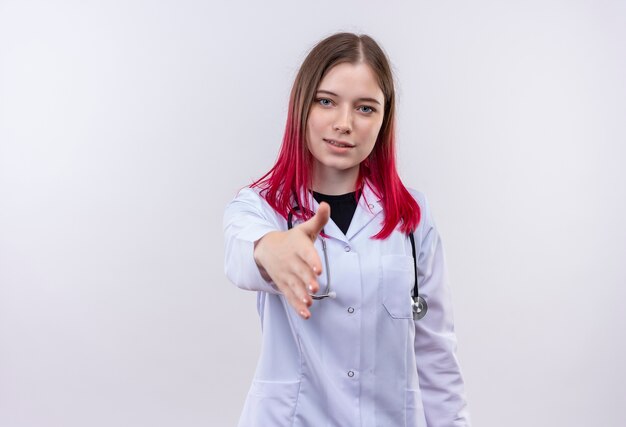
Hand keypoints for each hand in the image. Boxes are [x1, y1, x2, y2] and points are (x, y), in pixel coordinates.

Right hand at [253, 202, 330, 318]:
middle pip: (300, 272)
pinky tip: (306, 314)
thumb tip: (327, 205)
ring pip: (294, 286)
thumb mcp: (305, 229)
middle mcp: (291, 262)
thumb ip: (318, 219)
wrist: (266, 249)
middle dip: (307, 280)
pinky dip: (297, 306)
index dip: (312, 261)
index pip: (306, 253)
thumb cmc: (292, 239)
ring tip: (309, 302)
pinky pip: (290, 297)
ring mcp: (287, 275)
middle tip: (315, 288)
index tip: (318, 268)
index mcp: (298, 246)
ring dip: (301, 295)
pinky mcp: (284, 285)